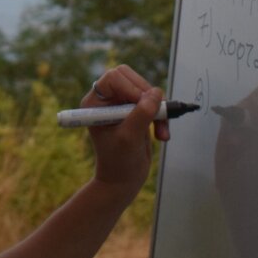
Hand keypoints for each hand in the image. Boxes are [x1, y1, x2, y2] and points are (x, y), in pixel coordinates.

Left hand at [80, 64, 167, 200]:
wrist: (123, 180)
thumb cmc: (119, 161)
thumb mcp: (129, 138)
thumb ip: (141, 114)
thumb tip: (156, 93)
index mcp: (95, 103)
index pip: (113, 77)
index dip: (131, 87)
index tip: (142, 105)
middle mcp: (107, 100)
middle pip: (131, 78)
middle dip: (147, 95)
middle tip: (156, 113)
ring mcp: (122, 104)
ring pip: (146, 89)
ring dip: (158, 108)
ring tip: (162, 131)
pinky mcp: (136, 110)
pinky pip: (154, 101)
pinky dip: (161, 115)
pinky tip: (162, 134)